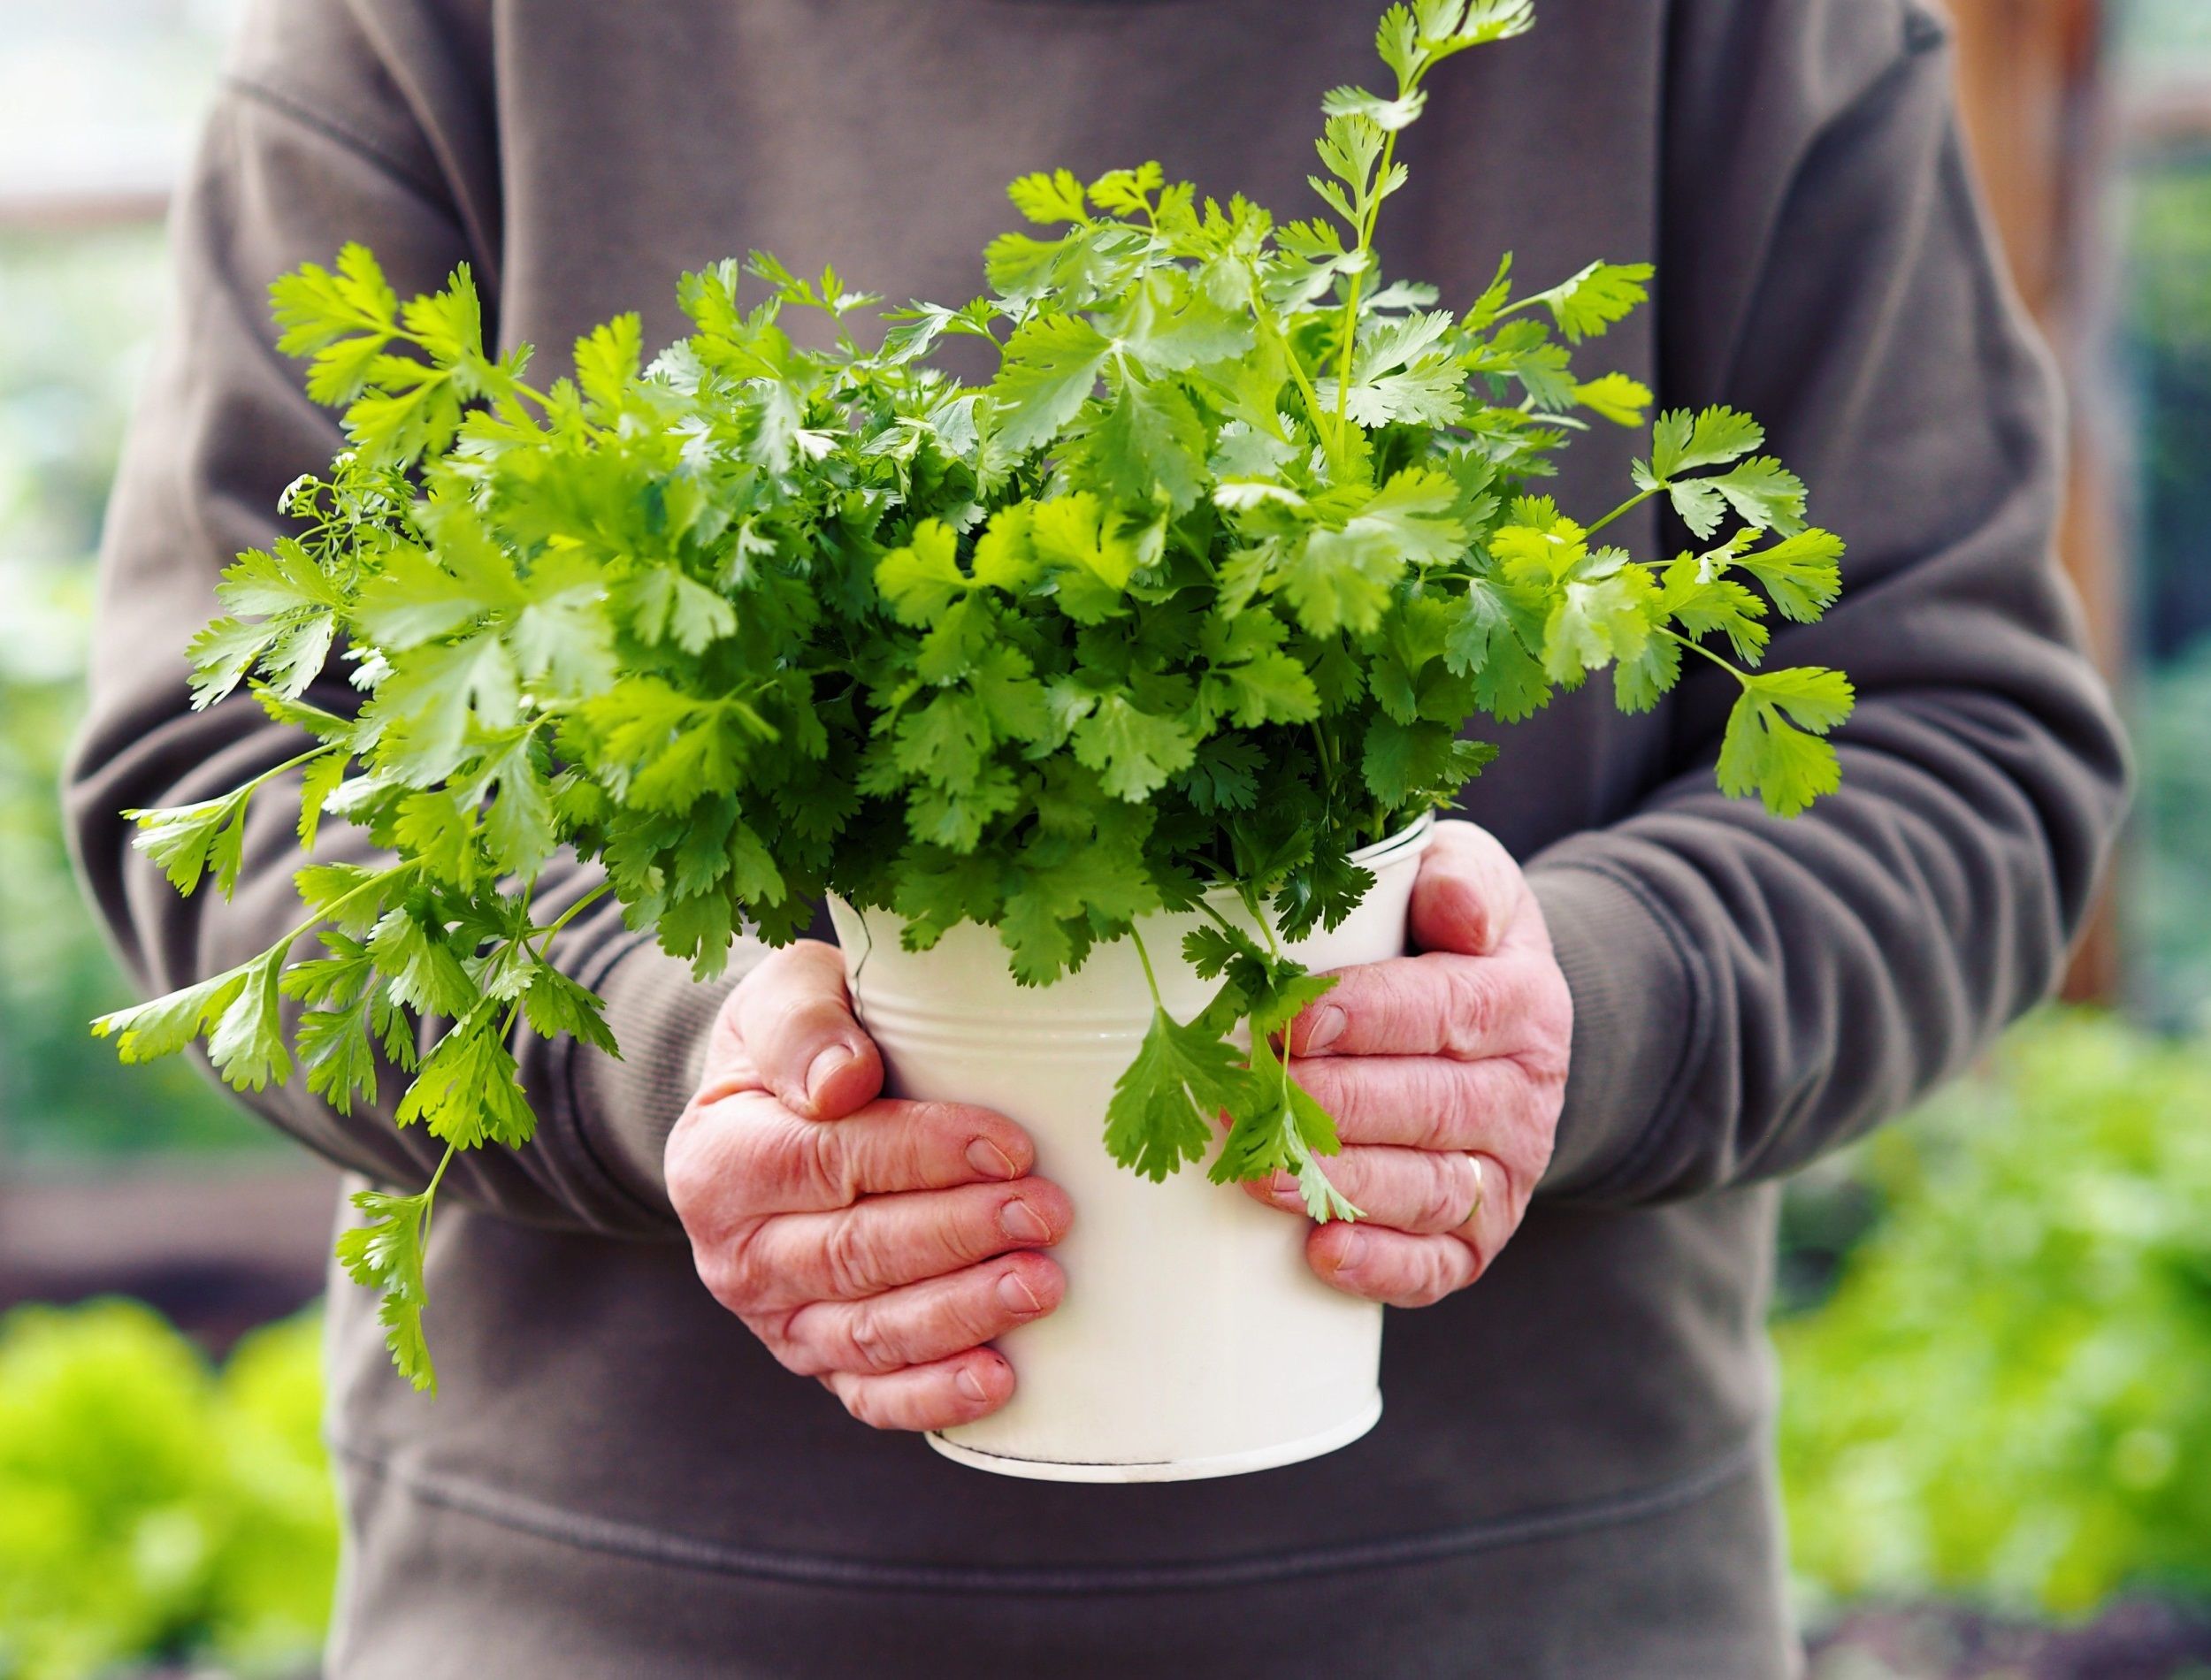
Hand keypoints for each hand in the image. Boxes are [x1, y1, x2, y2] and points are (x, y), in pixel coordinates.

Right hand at [667, 941, 1072, 1430]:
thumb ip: (801, 1025)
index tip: (1011, 1147)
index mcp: (719, 1160)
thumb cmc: (802, 1040)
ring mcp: (775, 1318)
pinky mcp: (818, 1359)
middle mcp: (735, 1253)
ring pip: (869, 1333)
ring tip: (1042, 1285)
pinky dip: (932, 1395)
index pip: (827, 1162)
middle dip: (959, 1237)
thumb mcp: (786, 996)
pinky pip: (870, 1394)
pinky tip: (999, 1381)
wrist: (775, 1106)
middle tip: (1047, 1215)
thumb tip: (841, 1083)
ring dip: (961, 1315)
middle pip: (854, 1254)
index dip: (922, 1156)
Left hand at [1245, 820, 1570, 1305]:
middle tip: (1248, 1098)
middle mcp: (1525, 1093)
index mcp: (1520, 1001)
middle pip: (1429, 1107)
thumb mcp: (1469, 882)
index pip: (1445, 1010)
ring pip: (1429, 1189)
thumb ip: (1463, 877)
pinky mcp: (1479, 1236)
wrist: (1504, 1024)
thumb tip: (1455, 906)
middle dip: (1332, 1106)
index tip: (1287, 1020)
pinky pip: (1440, 1265)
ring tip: (1256, 1173)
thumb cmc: (1450, 939)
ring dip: (1340, 1185)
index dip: (1366, 1017)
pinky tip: (1322, 1253)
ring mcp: (1505, 1172)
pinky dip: (1383, 1266)